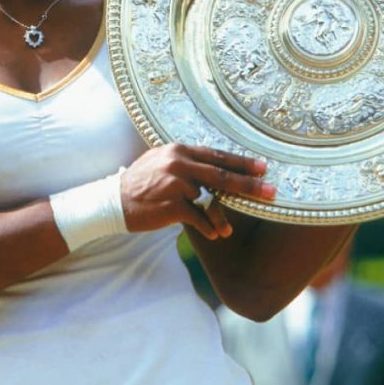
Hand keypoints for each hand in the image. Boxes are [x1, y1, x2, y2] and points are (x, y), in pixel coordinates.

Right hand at [120, 144, 274, 240]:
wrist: (113, 201)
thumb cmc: (140, 184)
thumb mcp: (161, 163)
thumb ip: (185, 163)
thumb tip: (214, 167)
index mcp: (178, 150)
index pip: (216, 155)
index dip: (241, 162)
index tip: (263, 168)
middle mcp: (178, 163)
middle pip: (221, 174)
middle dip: (249, 185)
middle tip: (271, 192)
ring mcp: (175, 183)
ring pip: (211, 200)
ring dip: (222, 216)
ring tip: (229, 229)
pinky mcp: (172, 204)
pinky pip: (198, 218)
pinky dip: (207, 227)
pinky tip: (213, 234)